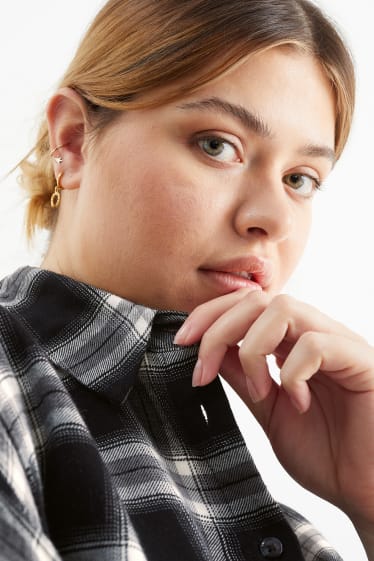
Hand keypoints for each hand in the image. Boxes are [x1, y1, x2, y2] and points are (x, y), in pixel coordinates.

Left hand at [174, 288, 373, 535]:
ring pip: (284, 309)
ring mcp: (339, 344)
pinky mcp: (361, 361)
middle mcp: (315, 334)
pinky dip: (293, 371)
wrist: (369, 490)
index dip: (209, 316)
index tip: (182, 342)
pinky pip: (316, 344)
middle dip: (218, 327)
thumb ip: (244, 378)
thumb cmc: (328, 454)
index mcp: (292, 344)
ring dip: (253, 349)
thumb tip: (210, 352)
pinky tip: (298, 401)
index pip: (246, 305)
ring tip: (259, 391)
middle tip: (201, 368)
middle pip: (258, 299)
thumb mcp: (269, 411)